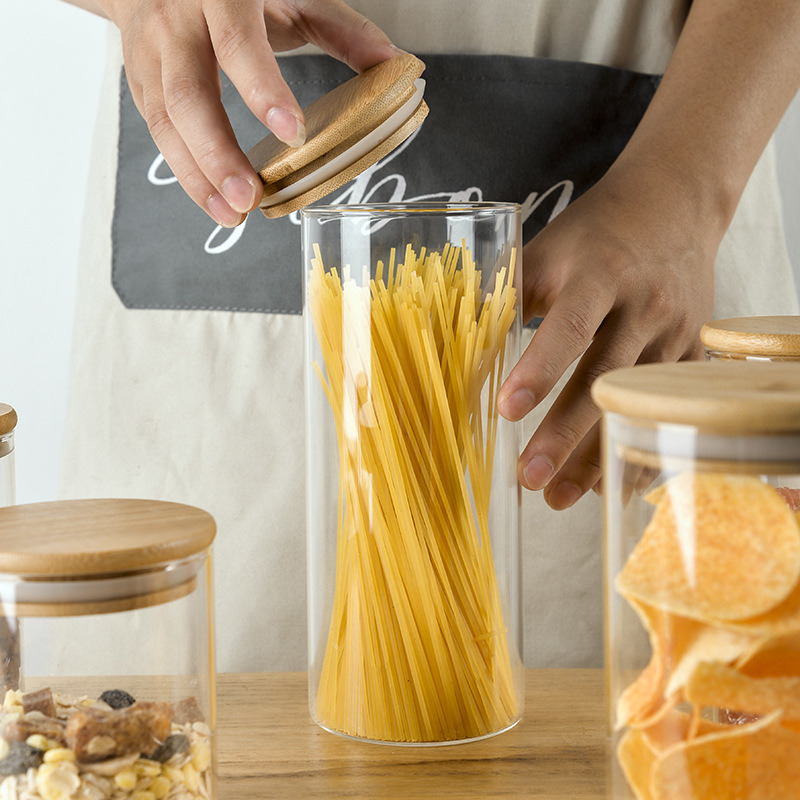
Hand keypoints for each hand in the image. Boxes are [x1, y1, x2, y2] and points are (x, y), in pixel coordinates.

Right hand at [98, 0, 397, 225]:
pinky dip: (187, 172)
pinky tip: (214, 200)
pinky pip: (158, 133)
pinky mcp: (140, 80)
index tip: (293, 135)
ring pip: (165, 121)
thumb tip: (393, 67)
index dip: (263, 91)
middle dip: (218, 153)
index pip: (238, 45)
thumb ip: (342, 31)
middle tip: (249, 197)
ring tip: (232, 214)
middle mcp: (176, 21)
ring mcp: (151, 52)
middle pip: (188, 94)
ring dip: (197, 176)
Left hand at [497, 159, 720, 509]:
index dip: (540, 370)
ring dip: (597, 456)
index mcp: (602, 273)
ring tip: (558, 498)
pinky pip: (667, 410)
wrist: (674, 207)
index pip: (570, 326)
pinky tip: (609, 486)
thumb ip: (510, 293)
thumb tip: (463, 341)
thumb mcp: (551, 248)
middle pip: (605, 379)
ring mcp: (677, 332)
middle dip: (565, 434)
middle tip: (529, 478)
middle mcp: (645, 305)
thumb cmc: (598, 232)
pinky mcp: (694, 353)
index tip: (507, 411)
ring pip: (635, 404)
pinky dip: (638, 448)